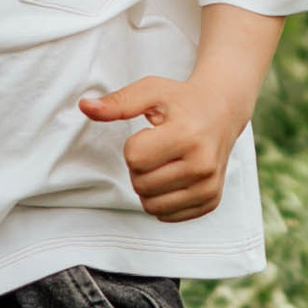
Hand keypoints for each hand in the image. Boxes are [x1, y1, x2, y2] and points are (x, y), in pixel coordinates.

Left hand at [77, 72, 243, 220]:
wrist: (223, 111)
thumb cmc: (182, 100)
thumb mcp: (151, 92)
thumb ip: (117, 102)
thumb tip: (84, 106)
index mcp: (187, 136)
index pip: (134, 158)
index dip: (134, 145)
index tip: (152, 133)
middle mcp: (203, 165)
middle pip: (141, 184)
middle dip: (140, 167)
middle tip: (158, 148)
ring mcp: (209, 186)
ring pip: (151, 205)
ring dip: (148, 186)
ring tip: (165, 163)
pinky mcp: (211, 201)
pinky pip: (167, 216)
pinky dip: (163, 199)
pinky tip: (174, 176)